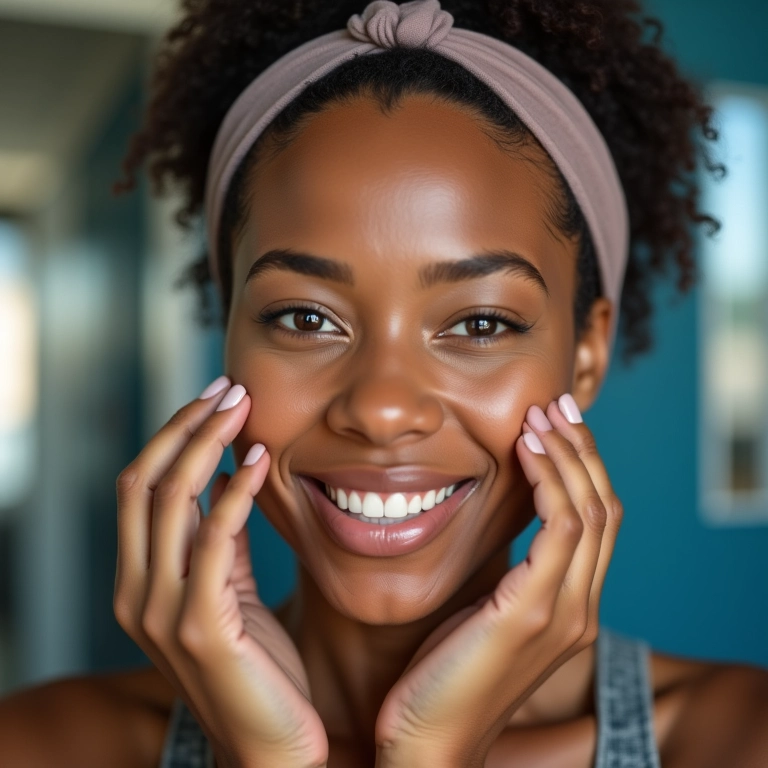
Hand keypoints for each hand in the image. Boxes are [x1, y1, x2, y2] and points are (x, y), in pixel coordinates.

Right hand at [114, 378, 327, 767]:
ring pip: (170, 502)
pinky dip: (234, 493)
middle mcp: (136, 593)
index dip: (172, 434)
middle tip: (228, 387)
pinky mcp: (200, 628)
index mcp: (139, 580)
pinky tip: (260, 462)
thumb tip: (226, 473)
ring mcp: (161, 612)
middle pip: (144, 483)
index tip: (214, 396)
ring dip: (206, 444)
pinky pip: (213, 541)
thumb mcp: (230, 590)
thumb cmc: (258, 665)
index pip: (139, 486)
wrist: (272, 746)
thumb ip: (220, 539)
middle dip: (184, 426)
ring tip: (242, 407)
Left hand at [374, 396, 621, 767]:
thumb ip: (512, 574)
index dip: (583, 468)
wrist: (426, 739)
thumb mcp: (489, 612)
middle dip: (583, 450)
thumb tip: (504, 520)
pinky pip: (558, 529)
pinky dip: (547, 480)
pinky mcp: (532, 614)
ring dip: (566, 455)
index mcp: (572, 607)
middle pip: (605, 509)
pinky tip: (524, 450)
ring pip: (589, 512)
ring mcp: (563, 614)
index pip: (597, 522)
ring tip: (540, 416)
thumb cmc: (447, 673)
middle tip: (558, 404)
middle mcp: (581, 609)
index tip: (558, 424)